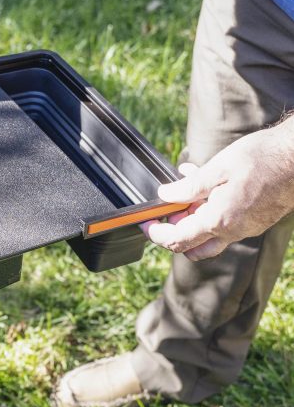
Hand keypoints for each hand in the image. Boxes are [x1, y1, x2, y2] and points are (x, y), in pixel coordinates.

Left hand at [143, 122, 293, 260]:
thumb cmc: (262, 159)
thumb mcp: (217, 168)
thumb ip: (188, 187)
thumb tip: (164, 196)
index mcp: (219, 221)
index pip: (178, 241)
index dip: (156, 234)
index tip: (145, 222)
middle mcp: (232, 231)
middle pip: (192, 248)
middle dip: (174, 232)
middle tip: (166, 210)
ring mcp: (245, 229)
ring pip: (209, 237)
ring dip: (192, 220)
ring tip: (187, 192)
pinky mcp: (254, 222)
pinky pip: (225, 224)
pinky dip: (209, 211)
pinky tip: (207, 185)